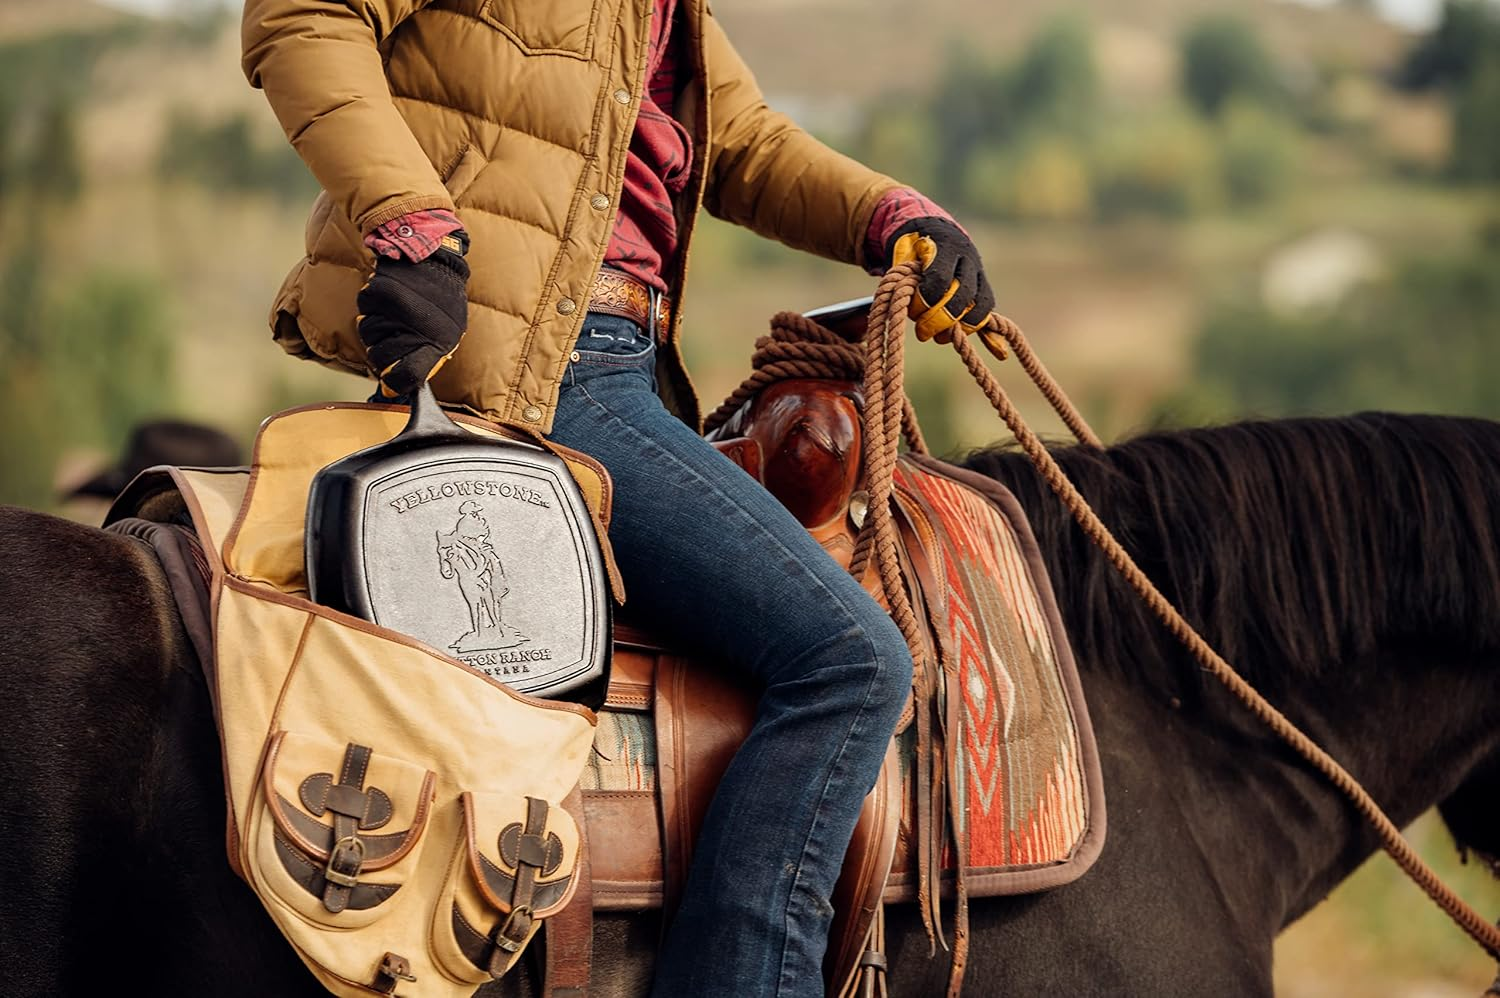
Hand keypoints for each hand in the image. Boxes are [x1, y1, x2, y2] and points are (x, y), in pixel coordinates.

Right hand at [357, 233, 469, 397]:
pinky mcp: (377, 292)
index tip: (391, 382)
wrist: (435, 256)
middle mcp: (415, 327)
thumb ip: (428, 358)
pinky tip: (387, 301)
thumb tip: (400, 383)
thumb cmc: (442, 299)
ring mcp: (394, 310)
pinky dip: (371, 309)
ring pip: (368, 335)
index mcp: (438, 341)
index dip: (395, 383)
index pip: (408, 375)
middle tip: (392, 342)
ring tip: (393, 317)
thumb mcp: (448, 331)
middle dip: (382, 355)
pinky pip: (364, 312)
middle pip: (381, 358)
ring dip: (376, 331)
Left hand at [885, 217, 994, 342]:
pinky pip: (986, 307)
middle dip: (942, 319)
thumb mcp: (902, 254)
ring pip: (980, 303)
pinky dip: (972, 323)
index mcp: (944, 246)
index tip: (914, 311)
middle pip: (963, 294)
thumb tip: (904, 303)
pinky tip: (955, 333)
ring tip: (940, 337)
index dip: (927, 300)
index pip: (940, 278)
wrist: (933, 230)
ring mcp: (978, 271)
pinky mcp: (983, 284)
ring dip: (961, 326)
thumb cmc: (912, 247)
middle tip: (923, 332)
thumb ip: (904, 276)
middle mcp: (966, 257)